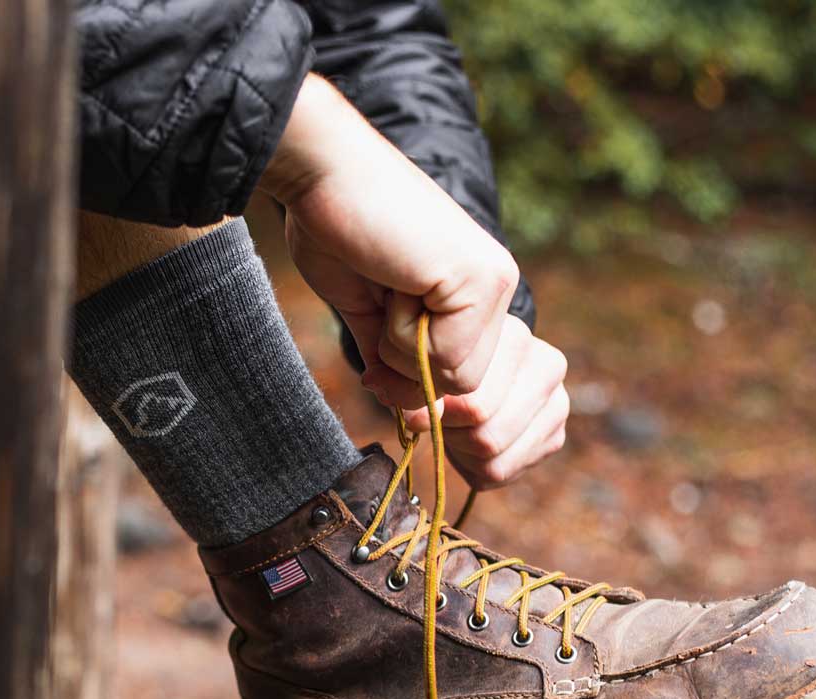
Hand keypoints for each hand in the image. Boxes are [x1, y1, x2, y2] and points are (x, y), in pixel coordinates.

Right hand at [261, 74, 517, 408]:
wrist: (320, 172)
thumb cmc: (335, 232)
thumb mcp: (369, 314)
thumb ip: (393, 362)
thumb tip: (407, 410)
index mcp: (474, 294)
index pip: (461, 380)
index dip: (412, 383)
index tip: (376, 354)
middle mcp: (495, 287)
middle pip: (464, 387)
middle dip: (406, 367)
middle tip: (381, 305)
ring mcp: (494, 282)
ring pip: (456, 378)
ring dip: (401, 347)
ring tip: (388, 286)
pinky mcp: (482, 280)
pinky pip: (444, 357)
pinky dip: (401, 333)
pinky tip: (393, 281)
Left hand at [430, 316, 568, 488]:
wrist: (487, 365)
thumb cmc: (452, 363)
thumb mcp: (430, 366)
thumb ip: (419, 389)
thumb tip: (418, 420)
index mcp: (516, 340)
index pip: (473, 404)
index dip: (438, 417)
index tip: (420, 412)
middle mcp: (547, 369)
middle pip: (487, 436)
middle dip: (453, 436)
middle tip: (442, 423)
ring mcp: (558, 406)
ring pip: (495, 458)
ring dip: (464, 454)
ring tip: (457, 432)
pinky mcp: (556, 437)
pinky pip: (503, 472)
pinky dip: (477, 467)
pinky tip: (472, 447)